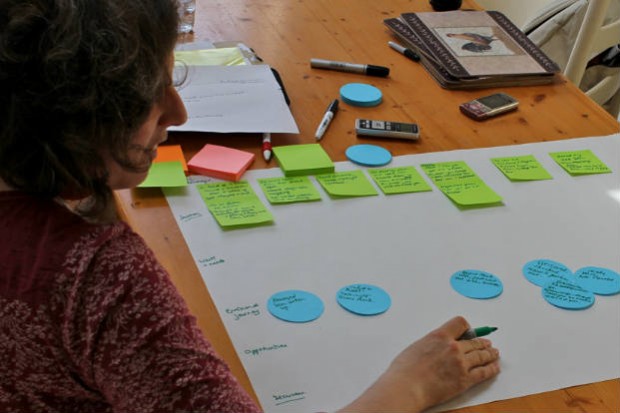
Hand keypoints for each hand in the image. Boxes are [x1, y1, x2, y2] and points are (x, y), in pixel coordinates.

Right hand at [337, 316, 499, 412]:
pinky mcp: (465, 380)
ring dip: (490, 353)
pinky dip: (491, 369)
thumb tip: (437, 347)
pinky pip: (484, 372)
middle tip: (486, 342)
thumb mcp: (417, 346)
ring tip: (494, 352)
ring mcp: (461, 364)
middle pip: (474, 341)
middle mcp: (453, 347)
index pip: (461, 323)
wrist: (407, 387)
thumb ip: (432, 343)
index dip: (467, 327)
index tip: (469, 331)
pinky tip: (495, 367)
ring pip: (482, 355)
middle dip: (482, 341)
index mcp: (440, 336)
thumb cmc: (405, 369)